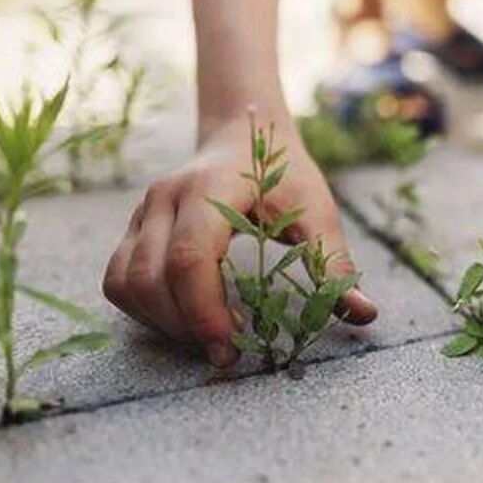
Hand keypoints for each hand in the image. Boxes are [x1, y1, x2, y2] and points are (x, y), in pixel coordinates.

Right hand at [102, 111, 376, 366]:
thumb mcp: (317, 210)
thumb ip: (335, 263)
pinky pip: (118, 280)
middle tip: (226, 351)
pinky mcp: (132, 228)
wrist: (243, 131)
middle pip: (151, 277)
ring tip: (207, 333)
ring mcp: (141, 212)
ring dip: (162, 322)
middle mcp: (164, 198)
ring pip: (126, 283)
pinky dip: (144, 310)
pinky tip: (184, 317)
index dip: (205, 311)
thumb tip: (364, 314)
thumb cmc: (283, 172)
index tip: (232, 347)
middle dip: (185, 325)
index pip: (192, 258)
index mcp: (210, 188)